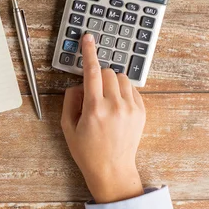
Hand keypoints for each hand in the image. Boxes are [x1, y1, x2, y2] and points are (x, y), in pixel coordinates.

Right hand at [61, 34, 145, 203]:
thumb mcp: (68, 127)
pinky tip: (116, 107)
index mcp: (94, 109)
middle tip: (93, 92)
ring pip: (122, 78)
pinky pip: (132, 89)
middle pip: (109, 72)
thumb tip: (78, 84)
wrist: (112, 170)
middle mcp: (115, 106)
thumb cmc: (87, 151)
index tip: (88, 38)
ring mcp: (131, 109)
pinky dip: (122, 91)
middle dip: (99, 75)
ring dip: (112, 82)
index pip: (92, 71)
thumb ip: (70, 100)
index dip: (89, 52)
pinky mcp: (141, 112)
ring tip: (105, 100)